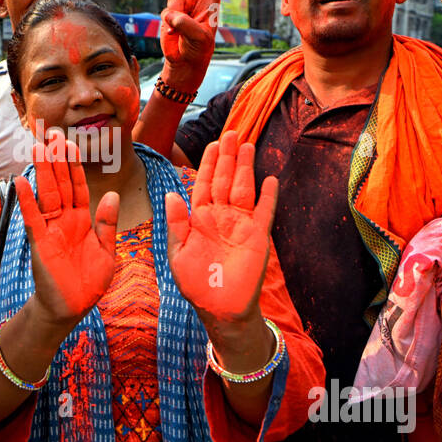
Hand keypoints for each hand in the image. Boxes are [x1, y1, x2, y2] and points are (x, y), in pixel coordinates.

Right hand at [14, 130, 117, 324]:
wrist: (71, 309)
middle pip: (59, 183)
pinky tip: (20, 182)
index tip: (69, 141)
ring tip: (39, 147)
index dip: (73, 164)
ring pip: (46, 194)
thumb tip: (112, 194)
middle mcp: (64, 219)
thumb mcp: (107, 251)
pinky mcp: (39, 243)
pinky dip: (27, 201)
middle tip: (51, 132)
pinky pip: (32, 219)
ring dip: (43, 171)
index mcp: (81, 219)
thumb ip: (108, 223)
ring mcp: (50, 229)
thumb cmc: (88, 282)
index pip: (77, 186)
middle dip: (56, 159)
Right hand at [159, 0, 235, 88]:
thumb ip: (186, 24)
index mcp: (211, 1)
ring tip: (180, 29)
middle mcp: (195, 0)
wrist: (184, 63)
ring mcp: (180, 6)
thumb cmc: (199, 50)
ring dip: (176, 14)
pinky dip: (168, 23)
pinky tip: (173, 34)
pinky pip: (165, 11)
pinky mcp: (168, 15)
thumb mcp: (200, 38)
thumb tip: (171, 14)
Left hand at [167, 129, 277, 323]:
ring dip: (247, 168)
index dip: (210, 164)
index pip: (205, 183)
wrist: (219, 308)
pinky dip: (268, 196)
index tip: (214, 143)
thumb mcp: (178, 253)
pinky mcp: (258, 236)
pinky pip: (264, 212)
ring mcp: (240, 224)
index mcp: (200, 218)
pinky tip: (271, 179)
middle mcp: (221, 216)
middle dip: (229, 157)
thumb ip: (177, 223)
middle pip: (226, 180)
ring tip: (249, 146)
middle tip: (233, 133)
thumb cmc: (195, 283)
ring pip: (244, 189)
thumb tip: (171, 194)